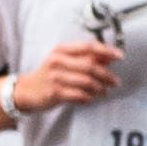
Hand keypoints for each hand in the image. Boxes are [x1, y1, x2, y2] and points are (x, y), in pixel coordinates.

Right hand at [7, 39, 123, 112]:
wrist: (26, 90)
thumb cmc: (49, 74)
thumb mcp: (64, 61)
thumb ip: (85, 57)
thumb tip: (109, 56)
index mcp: (61, 50)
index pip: (88, 47)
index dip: (106, 51)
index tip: (120, 56)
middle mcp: (57, 61)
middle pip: (89, 66)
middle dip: (106, 75)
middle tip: (115, 81)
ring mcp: (55, 77)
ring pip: (86, 82)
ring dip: (99, 88)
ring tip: (104, 91)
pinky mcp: (54, 93)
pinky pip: (79, 95)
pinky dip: (88, 97)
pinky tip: (91, 98)